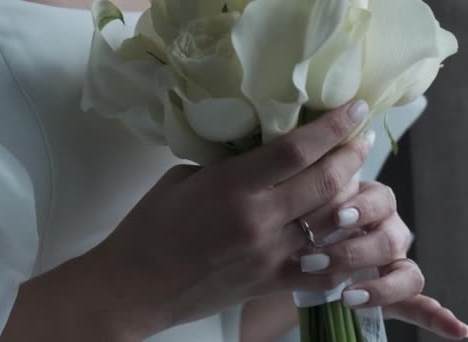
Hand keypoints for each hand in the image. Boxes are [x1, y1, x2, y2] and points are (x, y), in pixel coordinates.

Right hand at [77, 101, 374, 339]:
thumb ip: (225, 167)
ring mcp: (268, 255)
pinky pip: (321, 270)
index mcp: (229, 186)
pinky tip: (350, 234)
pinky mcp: (269, 283)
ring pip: (330, 222)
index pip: (294, 149)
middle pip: (324, 182)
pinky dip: (343, 252)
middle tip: (359, 139)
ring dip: (351, 197)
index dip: (332, 126)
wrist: (135, 286)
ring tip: (356, 179)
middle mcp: (256, 219)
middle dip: (351, 155)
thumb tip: (257, 156)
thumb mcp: (181, 180)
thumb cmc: (148, 228)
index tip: (355, 108)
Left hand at [301, 181, 467, 339]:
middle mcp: (386, 229)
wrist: (288, 248)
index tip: (339, 218)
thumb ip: (309, 199)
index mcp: (367, 203)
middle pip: (389, 239)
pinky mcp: (394, 293)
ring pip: (405, 272)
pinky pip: (420, 305)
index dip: (362, 209)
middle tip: (315, 261)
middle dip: (352, 252)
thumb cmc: (296, 222)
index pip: (379, 200)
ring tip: (347, 298)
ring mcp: (393, 261)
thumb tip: (304, 187)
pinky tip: (457, 329)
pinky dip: (438, 318)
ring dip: (379, 288)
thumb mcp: (301, 206)